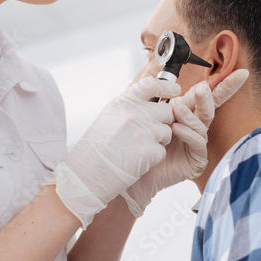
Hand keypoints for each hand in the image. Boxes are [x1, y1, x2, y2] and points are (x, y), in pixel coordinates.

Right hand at [44, 76, 180, 228]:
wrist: (86, 175)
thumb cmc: (94, 150)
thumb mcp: (108, 119)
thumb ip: (129, 110)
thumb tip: (151, 107)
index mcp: (122, 103)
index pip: (151, 85)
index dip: (166, 87)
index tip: (175, 90)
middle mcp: (134, 113)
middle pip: (166, 111)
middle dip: (163, 123)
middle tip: (147, 136)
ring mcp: (143, 131)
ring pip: (167, 132)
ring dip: (158, 142)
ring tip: (136, 150)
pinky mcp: (149, 150)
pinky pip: (162, 151)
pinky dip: (152, 158)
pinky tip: (135, 161)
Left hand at [120, 69, 248, 216]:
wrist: (136, 169)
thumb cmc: (144, 141)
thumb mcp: (155, 115)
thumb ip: (169, 101)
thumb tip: (182, 89)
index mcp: (188, 113)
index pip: (209, 96)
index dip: (225, 85)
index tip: (241, 73)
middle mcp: (195, 128)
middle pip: (211, 108)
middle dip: (211, 96)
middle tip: (202, 89)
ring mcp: (197, 144)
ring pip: (202, 125)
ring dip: (190, 116)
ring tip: (177, 110)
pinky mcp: (197, 160)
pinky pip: (197, 143)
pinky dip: (187, 134)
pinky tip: (176, 129)